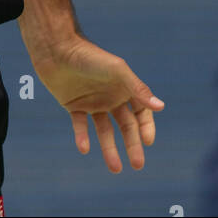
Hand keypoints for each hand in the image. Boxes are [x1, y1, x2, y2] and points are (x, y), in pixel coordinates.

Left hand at [33, 38, 163, 172]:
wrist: (56, 49)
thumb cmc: (90, 56)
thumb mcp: (117, 71)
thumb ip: (137, 89)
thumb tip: (160, 107)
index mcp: (124, 88)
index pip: (141, 112)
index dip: (146, 128)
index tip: (147, 142)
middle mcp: (110, 96)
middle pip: (126, 126)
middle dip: (132, 145)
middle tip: (137, 165)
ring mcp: (93, 102)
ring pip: (105, 131)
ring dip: (109, 149)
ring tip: (115, 169)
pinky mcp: (74, 106)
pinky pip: (81, 126)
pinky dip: (82, 138)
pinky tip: (84, 149)